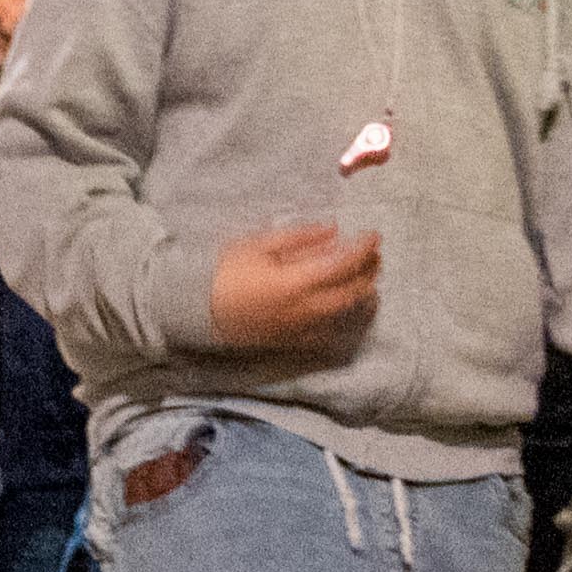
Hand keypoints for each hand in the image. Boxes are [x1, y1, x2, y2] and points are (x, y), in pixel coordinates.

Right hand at [208, 225, 381, 354]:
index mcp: (296, 282)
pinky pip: (325, 334)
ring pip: (343, 314)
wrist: (196, 309)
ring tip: (369, 281)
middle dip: (369, 272)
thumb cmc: (224, 271)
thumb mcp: (258, 244)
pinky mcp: (289, 341)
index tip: (375, 235)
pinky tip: (346, 311)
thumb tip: (333, 231)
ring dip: (362, 296)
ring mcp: (298, 328)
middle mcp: (303, 309)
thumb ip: (299, 238)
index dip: (364, 249)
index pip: (344, 265)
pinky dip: (341, 320)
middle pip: (351, 292)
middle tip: (376, 256)